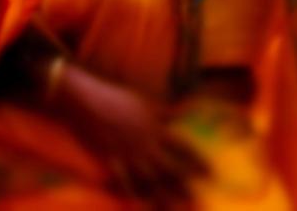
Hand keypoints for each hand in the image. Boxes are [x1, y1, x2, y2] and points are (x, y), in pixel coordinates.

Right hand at [55, 64, 206, 201]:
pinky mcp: (110, 159)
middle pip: (171, 170)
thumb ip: (166, 112)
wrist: (85, 99)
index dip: (199, 162)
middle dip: (186, 187)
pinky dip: (131, 194)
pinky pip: (124, 181)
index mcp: (156, 128)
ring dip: (163, 196)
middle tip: (197, 201)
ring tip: (173, 208)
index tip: (211, 174)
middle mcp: (146, 144)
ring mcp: (128, 153)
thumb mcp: (145, 102)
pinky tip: (139, 204)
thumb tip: (186, 113)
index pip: (184, 148)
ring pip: (150, 180)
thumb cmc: (115, 97)